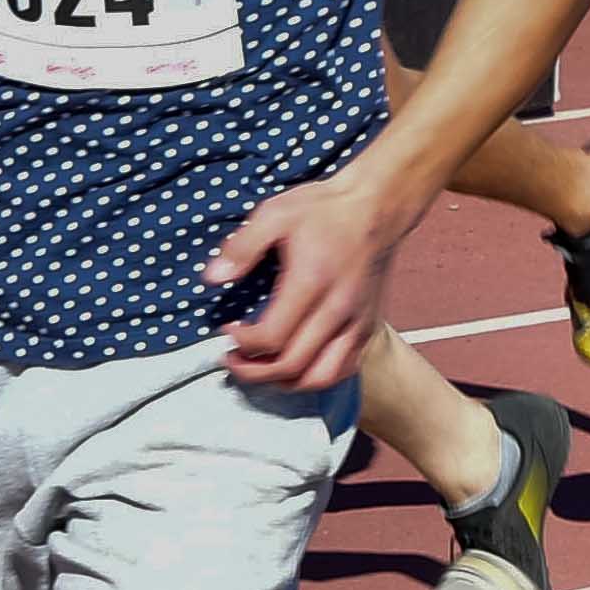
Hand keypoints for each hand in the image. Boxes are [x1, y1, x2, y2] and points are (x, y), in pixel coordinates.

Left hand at [210, 168, 407, 388]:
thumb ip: (242, 246)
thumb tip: (212, 278)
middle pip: (291, 365)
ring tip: (260, 367)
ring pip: (319, 377)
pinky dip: (315, 377)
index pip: (272, 337)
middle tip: (232, 357)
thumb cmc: (323, 209)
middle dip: (254, 370)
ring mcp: (357, 323)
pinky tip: (295, 366)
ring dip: (284, 382)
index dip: (242, 343)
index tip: (227, 329)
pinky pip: (343, 369)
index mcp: (311, 282)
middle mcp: (337, 309)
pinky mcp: (369, 327)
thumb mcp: (275, 214)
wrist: (377, 207)